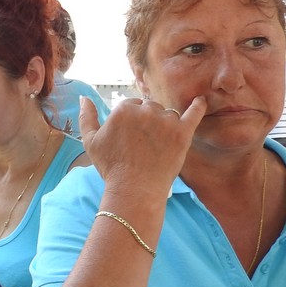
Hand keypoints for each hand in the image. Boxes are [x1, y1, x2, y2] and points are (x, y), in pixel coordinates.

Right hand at [80, 95, 206, 197]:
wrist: (134, 189)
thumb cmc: (111, 167)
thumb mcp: (90, 141)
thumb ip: (86, 116)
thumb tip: (84, 97)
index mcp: (124, 109)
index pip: (132, 105)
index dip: (131, 121)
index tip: (130, 138)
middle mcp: (146, 110)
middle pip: (150, 107)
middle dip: (147, 121)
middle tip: (143, 144)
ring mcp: (166, 121)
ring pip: (167, 113)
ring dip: (165, 123)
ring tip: (157, 145)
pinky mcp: (183, 133)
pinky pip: (194, 114)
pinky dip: (198, 107)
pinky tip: (201, 100)